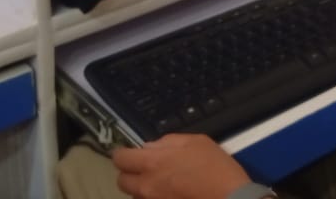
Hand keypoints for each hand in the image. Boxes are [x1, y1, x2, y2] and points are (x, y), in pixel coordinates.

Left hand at [113, 134, 250, 198]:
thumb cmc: (215, 168)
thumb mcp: (196, 142)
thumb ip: (169, 141)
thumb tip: (150, 146)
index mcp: (153, 162)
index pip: (120, 158)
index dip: (123, 154)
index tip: (129, 153)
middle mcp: (146, 186)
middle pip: (122, 181)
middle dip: (130, 173)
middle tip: (146, 168)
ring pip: (134, 196)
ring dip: (142, 188)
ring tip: (160, 184)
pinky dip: (153, 198)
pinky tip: (169, 194)